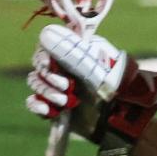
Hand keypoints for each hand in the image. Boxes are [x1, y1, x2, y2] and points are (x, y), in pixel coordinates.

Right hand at [25, 23, 156, 155]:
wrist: (122, 122)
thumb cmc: (116, 90)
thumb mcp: (95, 68)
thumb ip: (71, 51)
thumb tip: (45, 33)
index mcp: (77, 52)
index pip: (48, 45)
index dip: (44, 55)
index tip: (48, 65)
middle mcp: (66, 67)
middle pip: (40, 65)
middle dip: (49, 76)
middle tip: (66, 87)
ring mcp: (59, 86)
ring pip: (36, 82)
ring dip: (46, 92)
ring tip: (65, 102)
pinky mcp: (55, 105)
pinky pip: (34, 102)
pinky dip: (37, 106)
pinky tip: (48, 111)